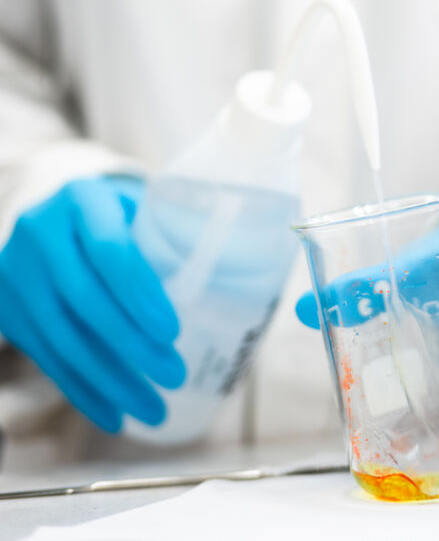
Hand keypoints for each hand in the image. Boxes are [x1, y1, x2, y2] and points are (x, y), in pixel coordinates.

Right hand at [0, 177, 184, 431]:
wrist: (61, 220)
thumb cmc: (126, 218)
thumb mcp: (148, 211)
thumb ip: (177, 237)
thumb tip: (240, 277)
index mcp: (83, 198)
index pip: (109, 249)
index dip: (139, 293)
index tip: (172, 332)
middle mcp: (41, 231)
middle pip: (84, 299)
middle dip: (131, 346)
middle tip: (174, 377)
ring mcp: (16, 272)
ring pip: (62, 337)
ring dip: (111, 381)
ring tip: (153, 409)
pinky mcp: (7, 308)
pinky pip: (46, 358)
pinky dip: (83, 391)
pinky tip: (114, 415)